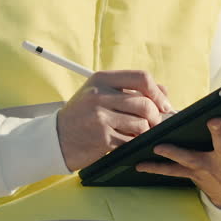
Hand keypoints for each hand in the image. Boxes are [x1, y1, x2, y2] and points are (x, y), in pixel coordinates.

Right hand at [56, 70, 173, 171]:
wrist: (56, 138)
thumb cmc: (82, 115)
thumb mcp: (99, 93)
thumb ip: (129, 89)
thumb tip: (164, 92)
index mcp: (102, 79)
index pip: (141, 78)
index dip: (158, 92)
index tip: (164, 104)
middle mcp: (100, 95)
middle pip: (145, 104)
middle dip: (156, 117)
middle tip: (154, 124)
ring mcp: (100, 117)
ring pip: (142, 124)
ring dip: (145, 132)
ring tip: (137, 133)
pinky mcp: (102, 138)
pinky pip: (131, 140)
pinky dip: (134, 143)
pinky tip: (127, 142)